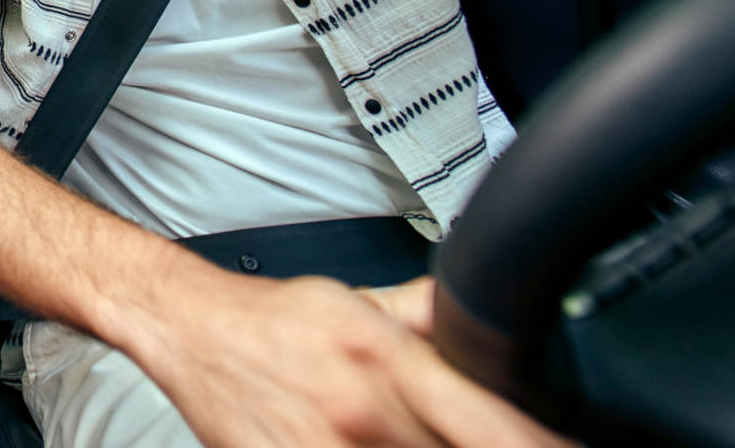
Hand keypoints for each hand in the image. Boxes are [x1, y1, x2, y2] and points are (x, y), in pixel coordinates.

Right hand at [132, 270, 573, 447]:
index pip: (493, 425)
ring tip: (410, 439)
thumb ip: (432, 315)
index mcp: (388, 359)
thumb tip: (494, 318)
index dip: (542, 446)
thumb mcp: (363, 300)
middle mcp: (362, 415)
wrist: (193, 330)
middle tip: (482, 440)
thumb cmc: (276, 320)